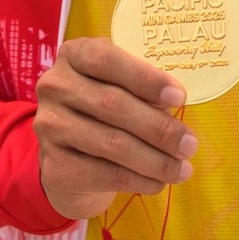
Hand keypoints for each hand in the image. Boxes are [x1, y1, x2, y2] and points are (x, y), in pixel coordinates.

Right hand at [34, 36, 197, 220]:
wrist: (68, 160)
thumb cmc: (104, 113)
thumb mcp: (120, 90)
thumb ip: (142, 93)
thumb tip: (174, 109)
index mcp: (74, 56)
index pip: (106, 60)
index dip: (144, 78)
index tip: (179, 98)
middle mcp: (54, 87)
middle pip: (112, 104)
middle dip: (159, 128)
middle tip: (190, 144)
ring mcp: (48, 127)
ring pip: (112, 142)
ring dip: (155, 160)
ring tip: (182, 169)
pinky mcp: (54, 166)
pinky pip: (105, 174)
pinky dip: (139, 180)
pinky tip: (158, 183)